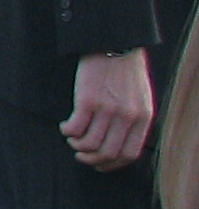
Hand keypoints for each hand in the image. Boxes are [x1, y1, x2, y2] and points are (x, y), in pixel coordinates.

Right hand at [64, 49, 154, 170]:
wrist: (114, 44)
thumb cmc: (125, 70)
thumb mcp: (140, 98)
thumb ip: (134, 120)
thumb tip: (118, 142)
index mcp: (143, 117)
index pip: (129, 154)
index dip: (112, 164)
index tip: (100, 164)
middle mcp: (127, 117)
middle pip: (107, 153)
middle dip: (91, 159)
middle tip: (81, 154)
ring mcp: (108, 110)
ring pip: (88, 144)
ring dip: (76, 145)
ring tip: (72, 137)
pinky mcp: (88, 101)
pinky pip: (74, 129)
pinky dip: (67, 131)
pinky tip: (65, 125)